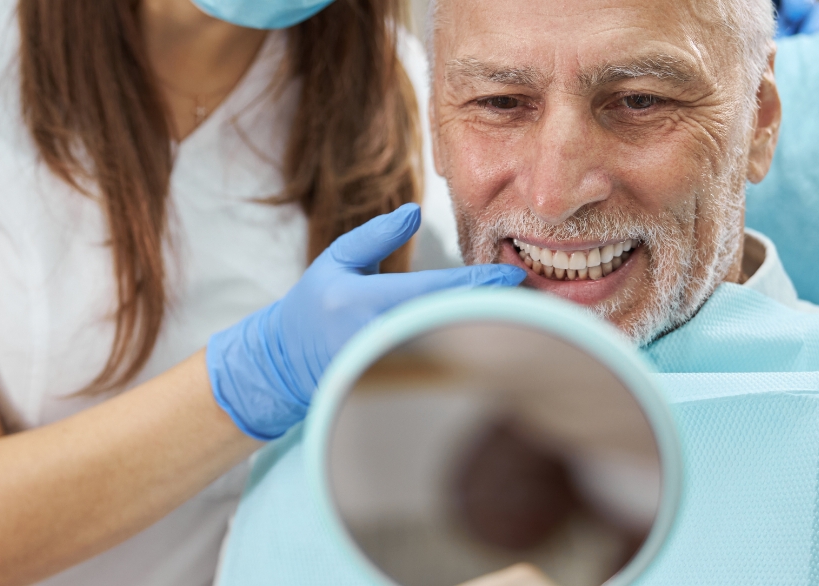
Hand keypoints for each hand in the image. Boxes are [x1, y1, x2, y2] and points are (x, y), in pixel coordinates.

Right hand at [206, 204, 525, 439]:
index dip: (477, 285)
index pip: (433, 292)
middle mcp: (376, 339)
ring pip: (448, 352)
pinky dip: (467, 358)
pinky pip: (437, 371)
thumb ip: (376, 235)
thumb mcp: (336, 260)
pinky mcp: (391, 390)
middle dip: (493, 313)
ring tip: (525, 322)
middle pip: (450, 325)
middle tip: (535, 301)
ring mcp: (385, 370)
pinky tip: (494, 348)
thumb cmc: (312, 305)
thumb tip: (415, 210)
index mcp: (363, 301)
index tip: (513, 276)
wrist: (283, 365)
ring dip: (486, 337)